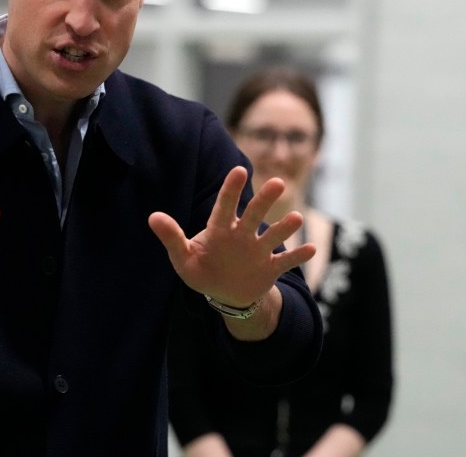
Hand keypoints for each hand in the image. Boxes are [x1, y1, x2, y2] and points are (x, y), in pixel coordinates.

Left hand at [148, 165, 314, 307]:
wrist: (226, 295)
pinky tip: (312, 249)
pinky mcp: (271, 269)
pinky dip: (298, 256)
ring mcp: (259, 251)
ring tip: (296, 218)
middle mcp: (243, 235)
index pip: (225, 206)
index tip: (239, 170)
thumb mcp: (183, 258)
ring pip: (273, 236)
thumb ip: (172, 238)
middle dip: (264, 200)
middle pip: (254, 215)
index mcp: (220, 229)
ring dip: (285, 228)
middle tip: (277, 182)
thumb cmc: (202, 270)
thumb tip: (153, 217)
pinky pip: (286, 261)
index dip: (231, 190)